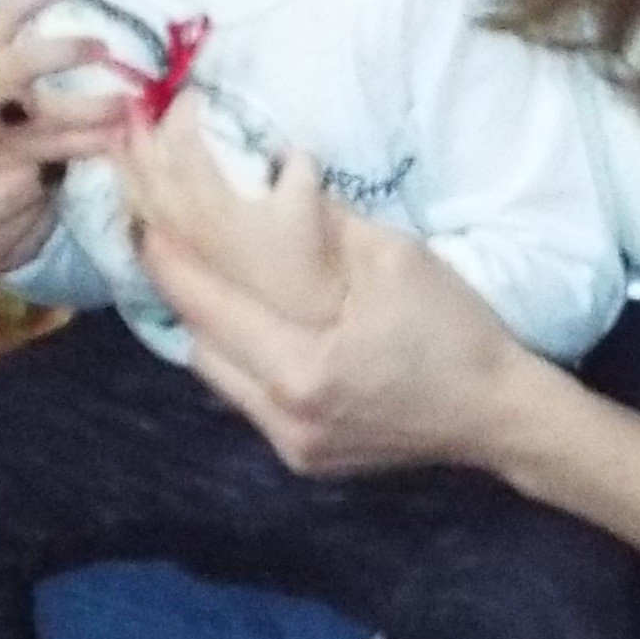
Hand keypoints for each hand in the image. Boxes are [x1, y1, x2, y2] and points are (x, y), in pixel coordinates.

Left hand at [129, 127, 533, 477]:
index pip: (210, 307)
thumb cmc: (454, 332)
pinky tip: (255, 329)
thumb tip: (273, 179)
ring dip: (211, 330)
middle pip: (200, 348)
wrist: (499, 414)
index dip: (168, 260)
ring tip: (206, 282)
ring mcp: (293, 447)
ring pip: (219, 379)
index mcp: (303, 370)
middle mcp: (285, 419)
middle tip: (166, 244)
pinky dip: (243, 361)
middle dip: (180, 294)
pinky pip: (250, 402)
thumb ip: (324, 228)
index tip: (140, 219)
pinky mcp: (306, 460)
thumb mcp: (395, 260)